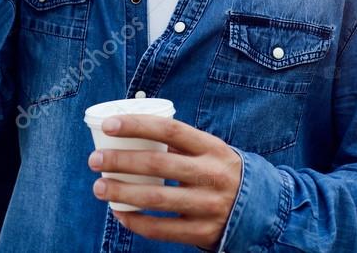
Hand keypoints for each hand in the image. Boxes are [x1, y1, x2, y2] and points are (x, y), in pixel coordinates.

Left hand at [88, 114, 241, 248]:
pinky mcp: (203, 231)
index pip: (171, 130)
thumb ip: (182, 144)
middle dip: (120, 161)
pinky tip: (120, 213)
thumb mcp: (212, 152)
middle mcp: (212, 174)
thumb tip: (134, 132)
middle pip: (158, 164)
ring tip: (99, 187)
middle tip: (95, 161)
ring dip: (122, 192)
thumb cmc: (222, 173)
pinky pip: (162, 229)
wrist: (261, 209)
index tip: (110, 125)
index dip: (138, 125)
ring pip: (156, 197)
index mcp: (213, 148)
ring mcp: (208, 205)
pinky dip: (136, 222)